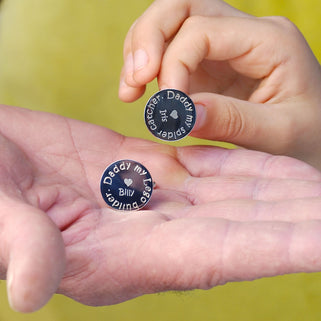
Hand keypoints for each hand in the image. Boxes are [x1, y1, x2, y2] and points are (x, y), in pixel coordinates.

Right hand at [2, 105, 320, 311]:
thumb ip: (20, 245)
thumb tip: (32, 289)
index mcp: (115, 257)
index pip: (214, 255)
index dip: (273, 248)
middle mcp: (142, 233)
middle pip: (234, 225)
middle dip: (289, 218)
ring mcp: (144, 198)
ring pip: (223, 193)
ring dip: (269, 187)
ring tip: (315, 182)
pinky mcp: (138, 165)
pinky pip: (197, 167)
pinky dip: (231, 162)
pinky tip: (259, 157)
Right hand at [119, 0, 320, 168]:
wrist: (313, 139)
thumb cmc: (307, 136)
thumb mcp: (279, 134)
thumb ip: (233, 122)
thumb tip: (182, 114)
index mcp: (270, 41)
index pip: (204, 31)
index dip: (174, 65)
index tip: (167, 109)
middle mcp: (244, 34)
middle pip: (182, 6)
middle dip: (148, 39)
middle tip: (134, 80)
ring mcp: (224, 47)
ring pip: (170, 23)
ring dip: (141, 51)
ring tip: (130, 90)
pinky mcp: (209, 65)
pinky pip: (170, 51)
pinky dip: (149, 67)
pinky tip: (140, 91)